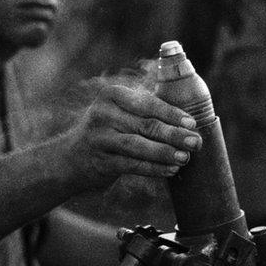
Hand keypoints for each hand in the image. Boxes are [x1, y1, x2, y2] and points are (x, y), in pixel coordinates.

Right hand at [62, 82, 201, 190]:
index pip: (148, 103)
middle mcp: (103, 113)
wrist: (70, 158)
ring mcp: (99, 137)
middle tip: (195, 142)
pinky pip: (132, 165)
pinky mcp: (100, 160)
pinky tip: (170, 170)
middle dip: (174, 134)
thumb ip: (145, 111)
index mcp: (112, 95)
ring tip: (185, 158)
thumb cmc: (107, 132)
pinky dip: (153, 168)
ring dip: (165, 153)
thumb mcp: (119, 113)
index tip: (192, 123)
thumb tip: (188, 122)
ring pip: (139, 145)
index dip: (172, 114)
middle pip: (146, 124)